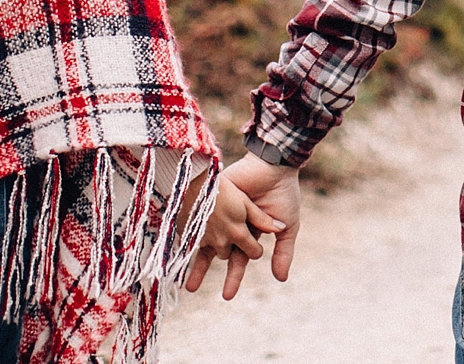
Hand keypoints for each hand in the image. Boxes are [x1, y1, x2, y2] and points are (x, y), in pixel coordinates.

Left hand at [184, 154, 302, 298]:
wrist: (273, 166)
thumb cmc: (283, 194)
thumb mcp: (287, 226)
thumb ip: (283, 252)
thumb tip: (281, 279)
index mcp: (249, 233)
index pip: (238, 259)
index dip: (232, 278)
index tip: (226, 296)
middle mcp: (232, 225)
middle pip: (216, 253)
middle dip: (204, 271)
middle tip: (190, 288)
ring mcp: (221, 212)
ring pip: (202, 237)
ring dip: (189, 253)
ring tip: (176, 268)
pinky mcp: (212, 199)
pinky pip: (197, 217)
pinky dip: (186, 228)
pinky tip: (175, 239)